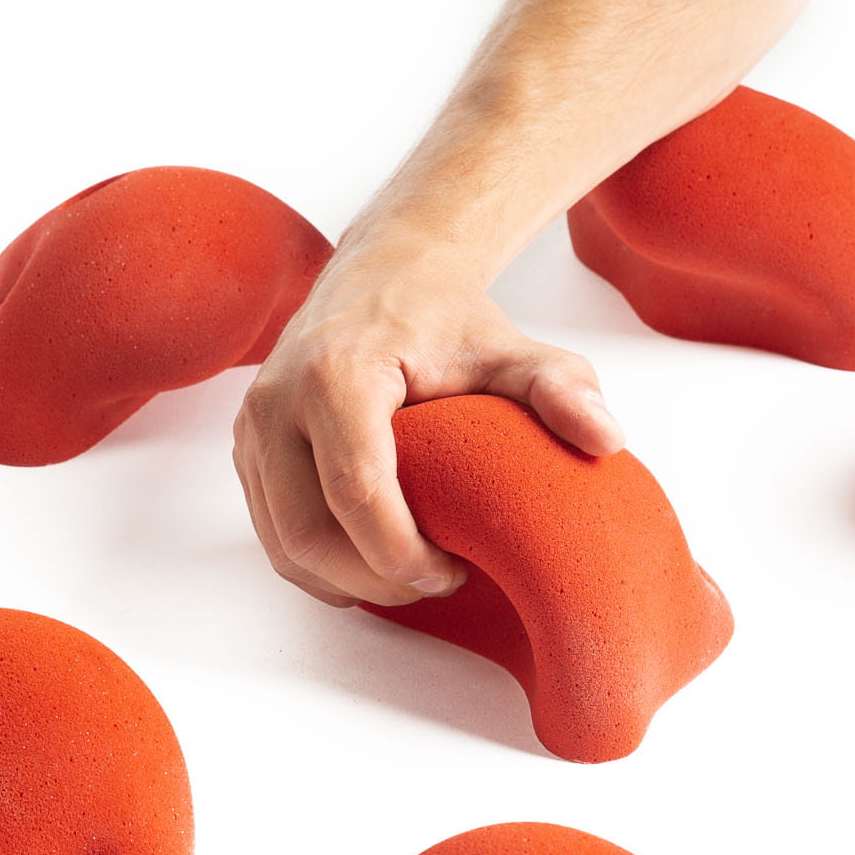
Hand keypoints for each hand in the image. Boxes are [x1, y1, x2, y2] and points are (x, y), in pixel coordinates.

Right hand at [232, 231, 626, 607]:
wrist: (383, 272)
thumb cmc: (446, 319)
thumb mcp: (513, 348)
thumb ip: (562, 389)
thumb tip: (608, 440)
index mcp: (336, 374)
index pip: (355, 493)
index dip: (402, 554)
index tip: (452, 570)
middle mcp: (276, 401)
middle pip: (310, 534)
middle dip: (373, 579)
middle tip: (433, 583)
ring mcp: (252, 428)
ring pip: (284, 545)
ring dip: (343, 582)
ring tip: (405, 577)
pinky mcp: (245, 450)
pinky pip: (273, 534)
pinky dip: (318, 566)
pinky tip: (368, 563)